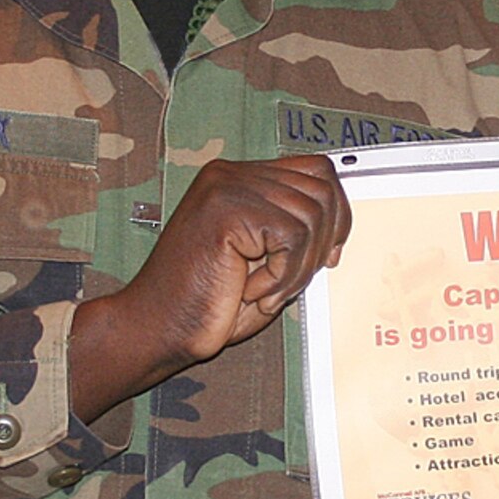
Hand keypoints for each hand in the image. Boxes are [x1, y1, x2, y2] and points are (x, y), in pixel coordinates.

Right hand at [70, 155, 349, 419]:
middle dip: (323, 242)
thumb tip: (341, 221)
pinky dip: (283, 274)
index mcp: (238, 178)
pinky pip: (291, 236)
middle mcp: (231, 173)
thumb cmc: (207, 303)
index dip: (336, 213)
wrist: (157, 328)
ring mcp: (226, 186)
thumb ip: (295, 230)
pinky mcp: (226, 209)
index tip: (329, 254)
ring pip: (311, 214)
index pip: (315, 171)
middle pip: (322, 186)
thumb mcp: (263, 258)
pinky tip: (252, 290)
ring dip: (299, 266)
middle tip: (292, 281)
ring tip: (268, 290)